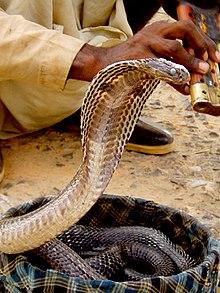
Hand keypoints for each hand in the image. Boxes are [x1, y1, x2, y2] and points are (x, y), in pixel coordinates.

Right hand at [69, 20, 219, 93]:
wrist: (103, 64)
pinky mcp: (138, 58)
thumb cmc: (129, 61)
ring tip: (199, 75)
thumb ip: (170, 64)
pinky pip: (162, 67)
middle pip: (184, 29)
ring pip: (175, 47)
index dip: (203, 41)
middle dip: (201, 45)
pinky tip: (182, 87)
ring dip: (190, 62)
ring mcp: (145, 43)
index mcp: (158, 29)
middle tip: (208, 63)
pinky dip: (175, 78)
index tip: (213, 55)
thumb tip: (189, 80)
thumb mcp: (151, 56)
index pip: (186, 28)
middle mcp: (153, 32)